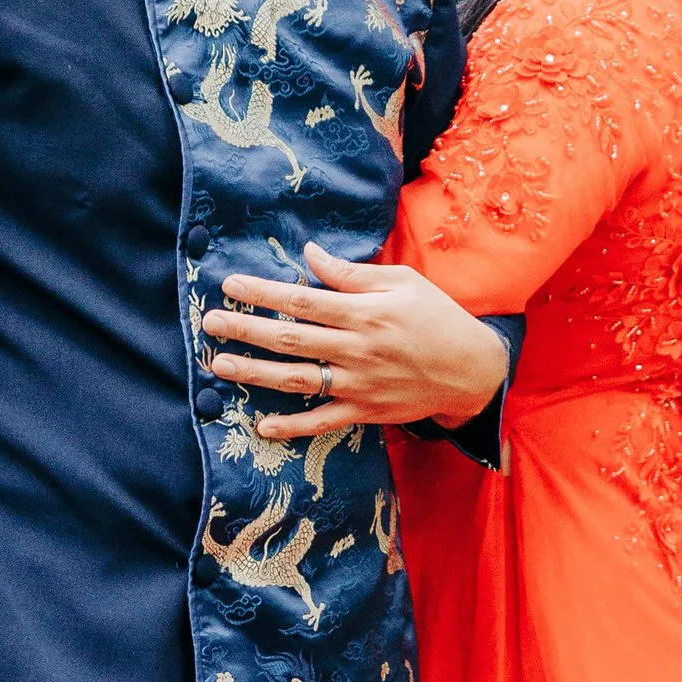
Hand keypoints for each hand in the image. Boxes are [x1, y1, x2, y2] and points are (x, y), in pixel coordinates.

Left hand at [203, 247, 509, 438]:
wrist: (472, 370)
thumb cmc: (437, 317)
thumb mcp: (402, 282)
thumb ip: (352, 273)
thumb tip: (310, 255)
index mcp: (364, 312)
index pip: (302, 299)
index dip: (263, 292)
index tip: (230, 284)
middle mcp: (357, 349)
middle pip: (290, 338)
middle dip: (245, 329)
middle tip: (209, 322)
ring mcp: (359, 384)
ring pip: (297, 379)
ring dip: (254, 372)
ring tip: (219, 365)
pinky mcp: (365, 411)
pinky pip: (322, 421)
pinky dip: (292, 426)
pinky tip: (261, 425)